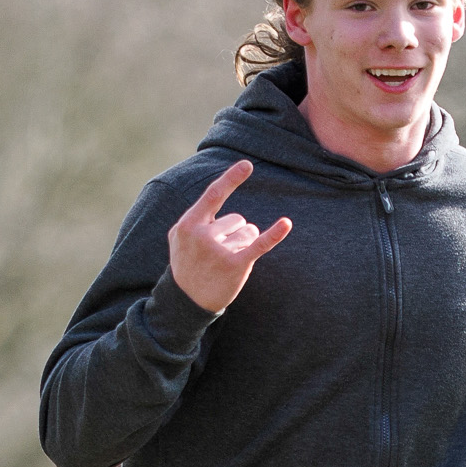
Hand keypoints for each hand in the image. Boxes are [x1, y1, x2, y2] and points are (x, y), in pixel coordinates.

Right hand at [168, 159, 291, 314]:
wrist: (186, 301)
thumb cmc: (186, 265)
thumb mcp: (179, 238)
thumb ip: (195, 217)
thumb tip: (216, 195)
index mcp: (188, 224)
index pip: (214, 194)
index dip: (231, 178)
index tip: (248, 164)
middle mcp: (203, 235)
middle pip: (237, 219)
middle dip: (233, 234)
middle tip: (216, 255)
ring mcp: (219, 251)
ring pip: (247, 232)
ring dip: (243, 244)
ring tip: (225, 262)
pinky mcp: (235, 266)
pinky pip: (258, 245)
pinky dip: (274, 234)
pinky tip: (286, 224)